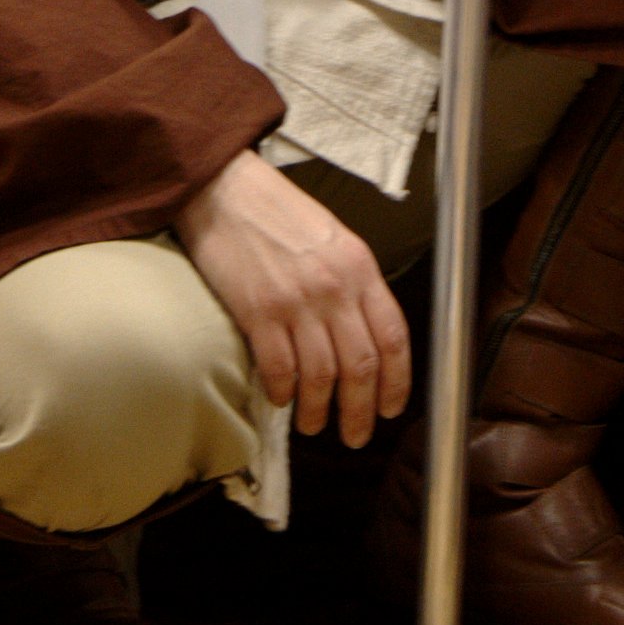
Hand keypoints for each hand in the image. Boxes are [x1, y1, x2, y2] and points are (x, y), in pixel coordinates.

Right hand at [173, 150, 411, 444]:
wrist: (226, 189)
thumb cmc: (277, 212)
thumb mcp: (333, 239)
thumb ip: (352, 283)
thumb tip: (361, 333)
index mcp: (359, 268)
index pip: (393, 336)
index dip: (397, 381)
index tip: (392, 407)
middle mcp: (334, 287)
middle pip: (360, 366)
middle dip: (361, 410)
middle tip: (356, 435)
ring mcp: (296, 301)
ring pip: (322, 375)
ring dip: (320, 409)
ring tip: (315, 425)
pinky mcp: (257, 310)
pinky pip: (278, 367)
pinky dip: (283, 391)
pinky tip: (281, 399)